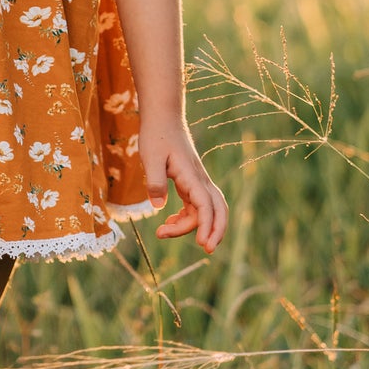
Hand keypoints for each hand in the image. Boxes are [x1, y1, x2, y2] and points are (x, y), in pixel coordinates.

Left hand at [139, 118, 226, 253]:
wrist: (163, 119)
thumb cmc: (156, 135)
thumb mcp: (150, 156)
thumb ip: (155, 181)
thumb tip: (159, 207)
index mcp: (191, 175)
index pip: (206, 205)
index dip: (207, 225)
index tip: (203, 244)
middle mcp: (199, 180)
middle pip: (217, 209)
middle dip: (215, 231)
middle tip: (206, 249)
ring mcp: (197, 181)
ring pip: (206, 209)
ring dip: (194, 226)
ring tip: (164, 232)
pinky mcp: (190, 182)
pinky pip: (195, 205)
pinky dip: (186, 218)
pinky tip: (167, 222)